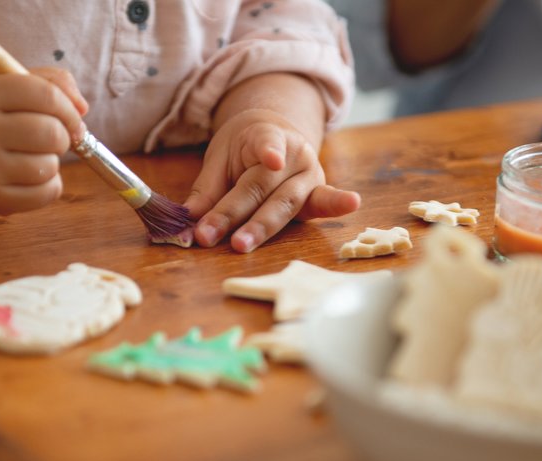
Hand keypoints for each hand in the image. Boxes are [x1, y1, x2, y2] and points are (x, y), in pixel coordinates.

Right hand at [0, 67, 86, 213]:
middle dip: (62, 136)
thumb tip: (82, 107)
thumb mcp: (0, 86)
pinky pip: (45, 194)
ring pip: (50, 166)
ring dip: (52, 162)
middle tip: (52, 138)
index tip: (71, 117)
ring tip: (33, 157)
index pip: (45, 95)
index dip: (69, 108)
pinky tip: (33, 177)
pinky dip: (49, 186)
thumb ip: (46, 82)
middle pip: (51, 133)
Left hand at [184, 109, 359, 252]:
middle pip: (261, 186)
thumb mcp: (221, 159)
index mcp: (268, 135)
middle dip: (233, 213)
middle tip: (208, 235)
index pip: (266, 143)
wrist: (275, 136)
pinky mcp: (316, 196)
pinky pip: (322, 204)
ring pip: (284, 204)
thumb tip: (189, 220)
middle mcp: (295, 154)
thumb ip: (208, 189)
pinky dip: (335, 205)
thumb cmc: (244, 150)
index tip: (271, 159)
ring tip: (240, 244)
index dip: (268, 151)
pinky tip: (352, 203)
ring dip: (260, 227)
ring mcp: (310, 175)